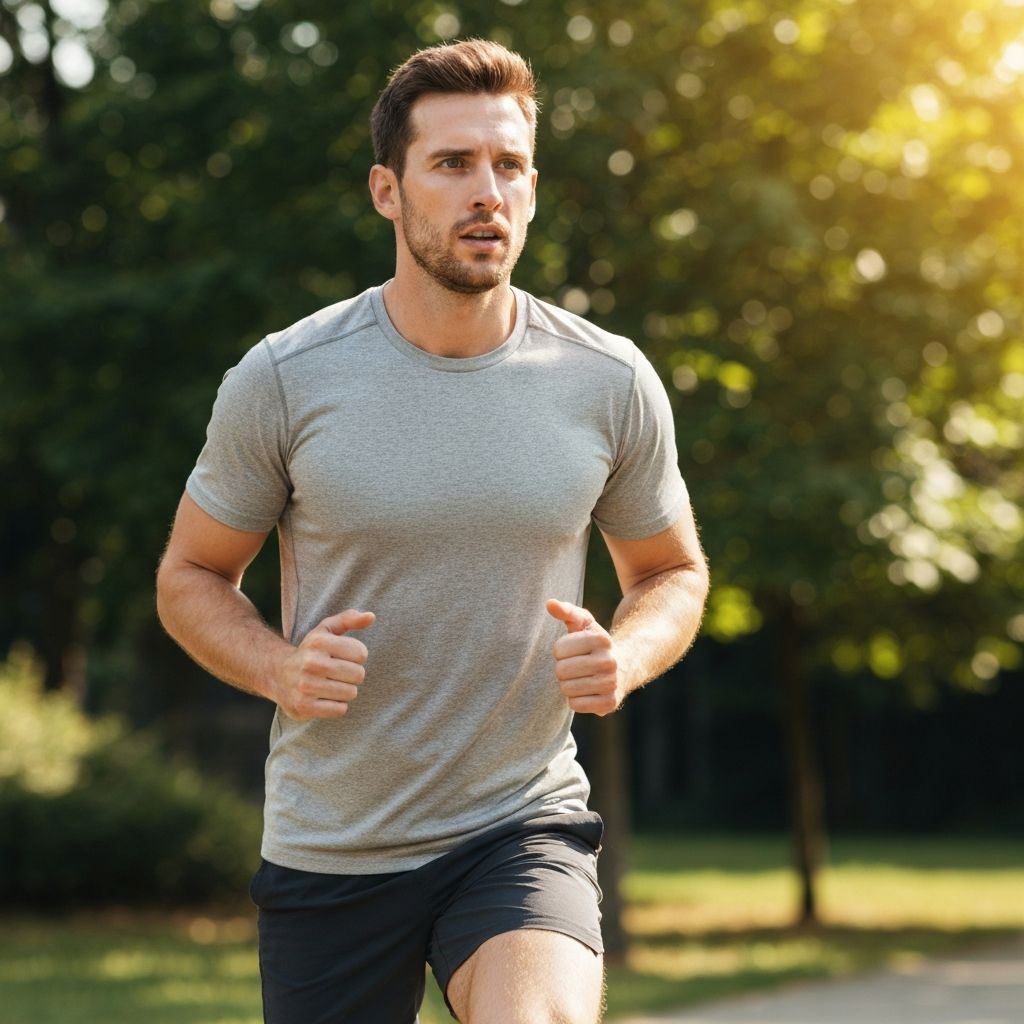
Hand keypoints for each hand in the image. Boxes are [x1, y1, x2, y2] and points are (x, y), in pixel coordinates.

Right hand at [274, 609, 374, 720]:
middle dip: (353, 675)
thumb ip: (349, 619)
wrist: (277, 675)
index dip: (357, 656)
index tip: (345, 657)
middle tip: (338, 673)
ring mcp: (305, 686)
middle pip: (358, 675)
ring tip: (331, 685)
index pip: (361, 653)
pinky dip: (337, 705)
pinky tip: (324, 698)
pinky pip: (340, 709)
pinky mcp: (303, 707)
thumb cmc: (311, 651)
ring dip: (345, 691)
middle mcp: (310, 663)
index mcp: (318, 642)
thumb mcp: (326, 630)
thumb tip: (371, 616)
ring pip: (351, 693)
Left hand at [545, 598, 622, 715]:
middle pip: (561, 670)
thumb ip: (566, 611)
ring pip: (567, 689)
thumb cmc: (593, 643)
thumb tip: (549, 603)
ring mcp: (612, 683)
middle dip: (563, 669)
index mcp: (602, 639)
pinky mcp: (610, 703)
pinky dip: (576, 700)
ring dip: (568, 685)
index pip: (558, 650)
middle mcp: (610, 661)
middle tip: (576, 667)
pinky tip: (587, 692)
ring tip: (581, 678)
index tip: (573, 651)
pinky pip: (576, 705)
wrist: (623, 667)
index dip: (560, 651)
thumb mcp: (582, 623)